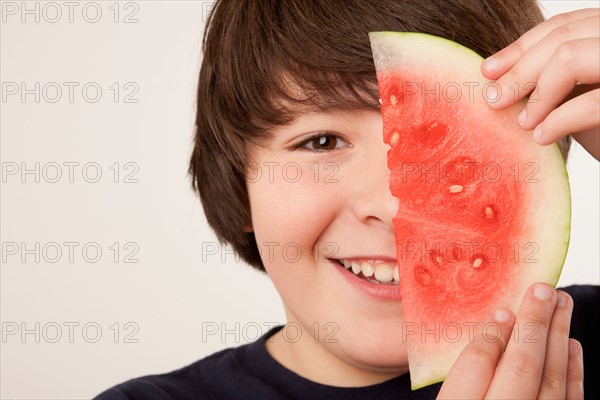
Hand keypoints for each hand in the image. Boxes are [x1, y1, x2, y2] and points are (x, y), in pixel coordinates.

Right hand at [437, 283, 583, 398]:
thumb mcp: (445, 398)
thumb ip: (461, 370)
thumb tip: (494, 324)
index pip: (476, 364)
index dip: (490, 334)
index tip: (502, 310)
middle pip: (520, 368)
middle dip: (533, 324)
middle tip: (542, 289)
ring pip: (550, 382)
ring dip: (557, 338)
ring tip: (561, 304)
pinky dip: (572, 372)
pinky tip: (571, 345)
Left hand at [481, 8, 599, 160]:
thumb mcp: (578, 94)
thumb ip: (549, 78)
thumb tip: (494, 75)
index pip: (564, 26)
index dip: (520, 48)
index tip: (487, 71)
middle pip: (563, 38)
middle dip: (520, 71)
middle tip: (493, 101)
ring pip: (571, 58)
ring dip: (536, 93)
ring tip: (521, 124)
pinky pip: (592, 102)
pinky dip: (558, 120)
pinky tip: (540, 138)